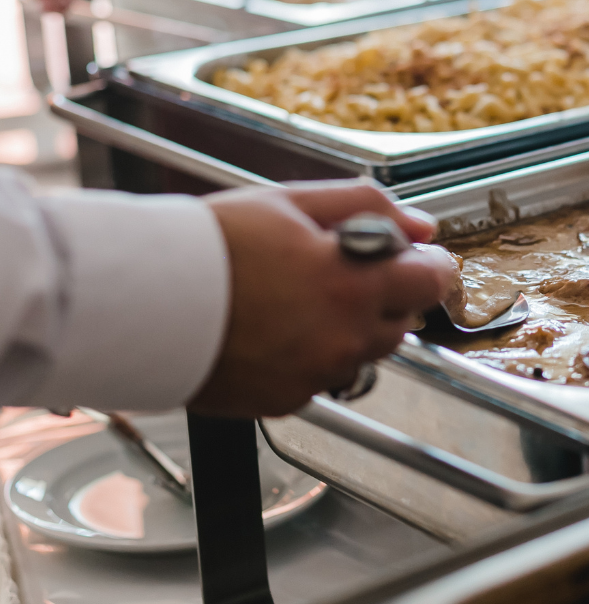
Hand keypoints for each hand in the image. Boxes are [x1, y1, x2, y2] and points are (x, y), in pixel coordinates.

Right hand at [189, 181, 457, 417]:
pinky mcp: (288, 401)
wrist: (140, 303)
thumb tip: (421, 226)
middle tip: (339, 272)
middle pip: (401, 321)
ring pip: (364, 353)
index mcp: (353, 285)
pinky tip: (275, 331)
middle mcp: (344, 338)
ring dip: (351, 328)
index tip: (416, 258)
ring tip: (298, 300)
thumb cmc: (211, 245)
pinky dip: (312, 356)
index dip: (428, 266)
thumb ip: (367, 207)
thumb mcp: (292, 202)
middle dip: (384, 295)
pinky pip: (322, 378)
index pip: (432, 281)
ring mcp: (317, 375)